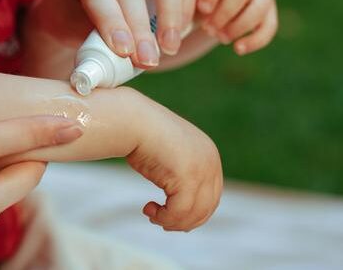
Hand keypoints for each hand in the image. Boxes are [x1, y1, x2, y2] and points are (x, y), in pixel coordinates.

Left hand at [39, 0, 196, 67]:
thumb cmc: (73, 10)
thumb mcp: (69, 22)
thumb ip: (92, 37)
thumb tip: (120, 59)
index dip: (111, 21)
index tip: (124, 51)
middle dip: (140, 27)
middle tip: (147, 60)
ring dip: (170, 16)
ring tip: (168, 49)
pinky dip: (184, 6)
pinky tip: (177, 34)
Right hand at [127, 106, 222, 231]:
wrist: (131, 120)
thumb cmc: (142, 134)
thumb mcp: (168, 154)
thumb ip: (180, 172)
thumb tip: (179, 200)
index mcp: (210, 154)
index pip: (211, 195)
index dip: (193, 213)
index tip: (170, 217)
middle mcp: (211, 162)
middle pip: (206, 207)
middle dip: (183, 220)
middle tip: (160, 221)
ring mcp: (202, 170)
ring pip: (194, 213)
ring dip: (172, 221)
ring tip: (151, 215)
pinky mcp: (188, 178)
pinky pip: (179, 212)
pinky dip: (164, 217)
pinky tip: (148, 209)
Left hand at [196, 0, 277, 54]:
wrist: (217, 5)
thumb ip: (191, 1)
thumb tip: (185, 17)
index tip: (202, 9)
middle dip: (224, 13)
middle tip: (208, 28)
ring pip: (257, 11)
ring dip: (237, 27)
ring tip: (219, 37)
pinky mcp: (271, 16)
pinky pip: (269, 29)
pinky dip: (254, 41)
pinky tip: (238, 49)